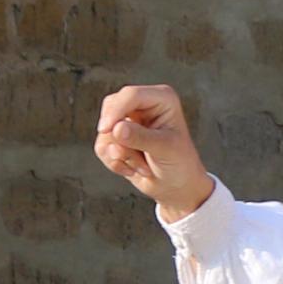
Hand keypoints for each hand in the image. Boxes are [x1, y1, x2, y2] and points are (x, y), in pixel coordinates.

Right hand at [95, 84, 215, 217]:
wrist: (177, 187)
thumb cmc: (180, 164)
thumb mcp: (165, 149)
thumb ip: (141, 137)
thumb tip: (116, 129)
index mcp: (161, 99)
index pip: (130, 95)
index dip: (116, 111)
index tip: (106, 130)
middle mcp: (143, 105)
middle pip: (111, 107)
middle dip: (118, 136)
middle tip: (126, 155)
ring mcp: (129, 121)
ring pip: (105, 131)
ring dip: (122, 155)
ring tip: (144, 166)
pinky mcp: (117, 138)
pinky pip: (102, 146)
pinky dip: (116, 162)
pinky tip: (134, 169)